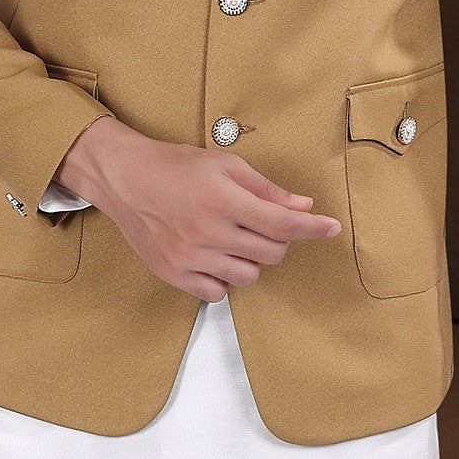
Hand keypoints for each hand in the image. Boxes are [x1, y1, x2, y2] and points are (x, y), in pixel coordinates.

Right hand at [56, 116, 341, 299]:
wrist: (126, 178)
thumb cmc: (176, 165)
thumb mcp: (224, 165)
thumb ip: (265, 188)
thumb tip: (302, 205)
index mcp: (222, 199)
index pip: (282, 222)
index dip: (313, 227)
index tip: (332, 228)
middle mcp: (207, 232)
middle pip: (271, 253)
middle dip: (277, 239)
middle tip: (261, 222)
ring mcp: (189, 258)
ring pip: (248, 276)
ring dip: (251, 259)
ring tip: (233, 237)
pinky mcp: (174, 275)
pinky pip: (217, 293)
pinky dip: (223, 277)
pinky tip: (215, 255)